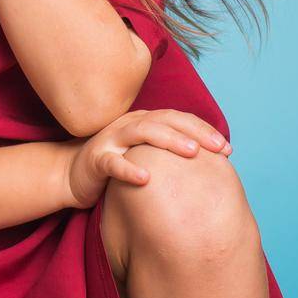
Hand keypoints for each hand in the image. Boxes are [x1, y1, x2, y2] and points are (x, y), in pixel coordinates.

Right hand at [58, 109, 232, 208]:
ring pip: (141, 133)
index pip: (177, 118)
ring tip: (192, 153)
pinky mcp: (95, 159)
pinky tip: (146, 179)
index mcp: (142, 122)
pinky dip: (129, 169)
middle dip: (194, 132)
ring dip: (169, 140)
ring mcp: (110, 140)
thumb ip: (166, 150)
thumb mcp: (143, 154)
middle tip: (219, 148)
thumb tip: (208, 161)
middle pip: (164, 120)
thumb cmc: (115, 165)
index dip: (203, 129)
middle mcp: (127, 125)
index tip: (227, 148)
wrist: (70, 174)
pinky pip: (113, 163)